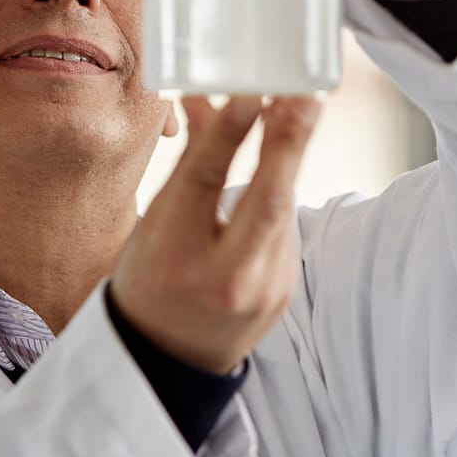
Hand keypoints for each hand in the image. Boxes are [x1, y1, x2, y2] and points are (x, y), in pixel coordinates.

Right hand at [109, 95, 321, 373]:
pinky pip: (285, 229)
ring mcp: (262, 290)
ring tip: (297, 107)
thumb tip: (205, 96)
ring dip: (291, 158)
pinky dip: (282, 191)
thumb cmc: (150, 281)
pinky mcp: (285, 291)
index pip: (204, 185)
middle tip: (306, 96)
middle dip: (289, 144)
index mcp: (171, 257)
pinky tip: (283, 160)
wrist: (168, 361)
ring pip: (281, 210)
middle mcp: (221, 278)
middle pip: (266, 201)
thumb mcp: (152, 225)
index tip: (251, 94)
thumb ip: (189, 163)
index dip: (228, 137)